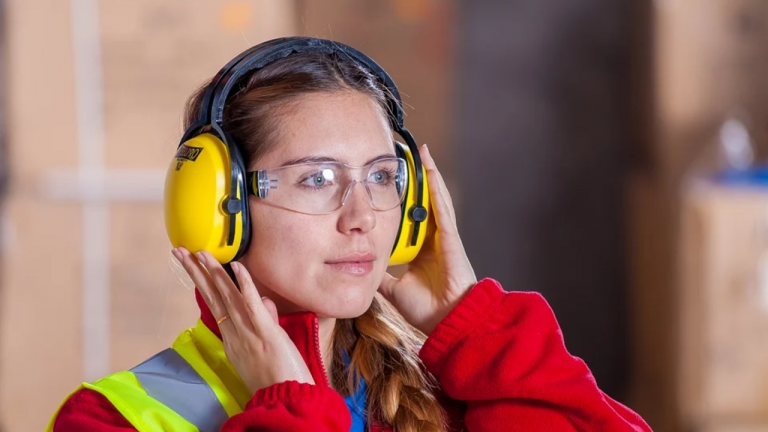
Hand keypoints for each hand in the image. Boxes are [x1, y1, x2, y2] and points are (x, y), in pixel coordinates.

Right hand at [172, 247, 314, 393]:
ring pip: (227, 297)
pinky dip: (245, 285)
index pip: (215, 304)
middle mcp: (235, 334)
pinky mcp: (266, 334)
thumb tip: (265, 301)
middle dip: (195, 272)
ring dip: (213, 272)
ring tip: (200, 252)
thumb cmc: (278, 378)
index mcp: (232, 339)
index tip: (193, 264)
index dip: (202, 282)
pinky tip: (236, 266)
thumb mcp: (266, 347)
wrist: (286, 401)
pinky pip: (253, 305)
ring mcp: (249, 333)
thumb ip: (264, 321)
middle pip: (213, 297)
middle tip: (180, 251)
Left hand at [378, 144, 476, 334]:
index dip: (404, 200)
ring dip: (429, 175)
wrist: (448, 322)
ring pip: (435, 199)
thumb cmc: (427, 310)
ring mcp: (444, 236)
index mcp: (422, 250)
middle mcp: (434, 239)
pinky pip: (442, 208)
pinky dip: (436, 188)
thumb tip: (361, 267)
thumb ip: (381, 276)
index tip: (393, 182)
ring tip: (422, 153)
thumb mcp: (393, 288)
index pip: (411, 218)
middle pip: (424, 203)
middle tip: (407, 157)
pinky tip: (430, 171)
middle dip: (417, 180)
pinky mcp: (450, 237)